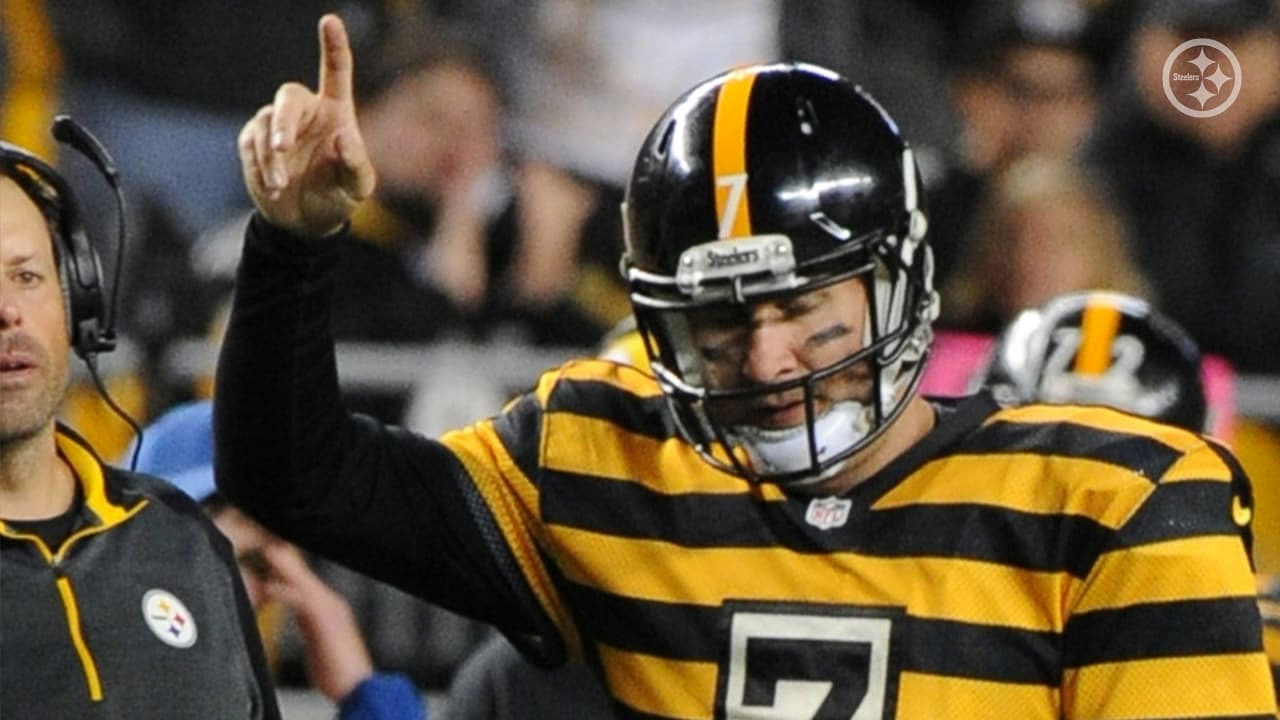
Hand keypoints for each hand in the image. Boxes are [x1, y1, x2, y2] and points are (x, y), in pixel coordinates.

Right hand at [237, 14, 376, 237]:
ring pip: (265, 125)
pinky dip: (260, 167)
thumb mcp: (358, 186)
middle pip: (289, 95)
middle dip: (284, 121)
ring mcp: (276, 124)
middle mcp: (305, 111)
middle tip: (283, 147)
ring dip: (271, 157)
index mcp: (335, 111)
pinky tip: (273, 187)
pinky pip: (250, 145)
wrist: (307, 221)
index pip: (335, 71)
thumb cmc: (339, 195)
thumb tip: (342, 136)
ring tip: (280, 185)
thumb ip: (356, 162)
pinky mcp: (253, 141)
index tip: (330, 21)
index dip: (333, 45)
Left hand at [258, 542, 374, 702]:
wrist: (359, 688)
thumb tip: (294, 618)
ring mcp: (331, 610)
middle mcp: (331, 604)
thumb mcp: (318, 644)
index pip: (303, 580)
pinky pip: (302, 600)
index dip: (286, 565)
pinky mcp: (326, 621)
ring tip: (267, 551)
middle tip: (265, 538)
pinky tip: (270, 587)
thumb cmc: (338, 673)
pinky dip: (285, 592)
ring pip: (302, 582)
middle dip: (284, 557)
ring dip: (283, 566)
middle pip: (303, 574)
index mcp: (328, 608)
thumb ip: (307, 625)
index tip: (269, 550)